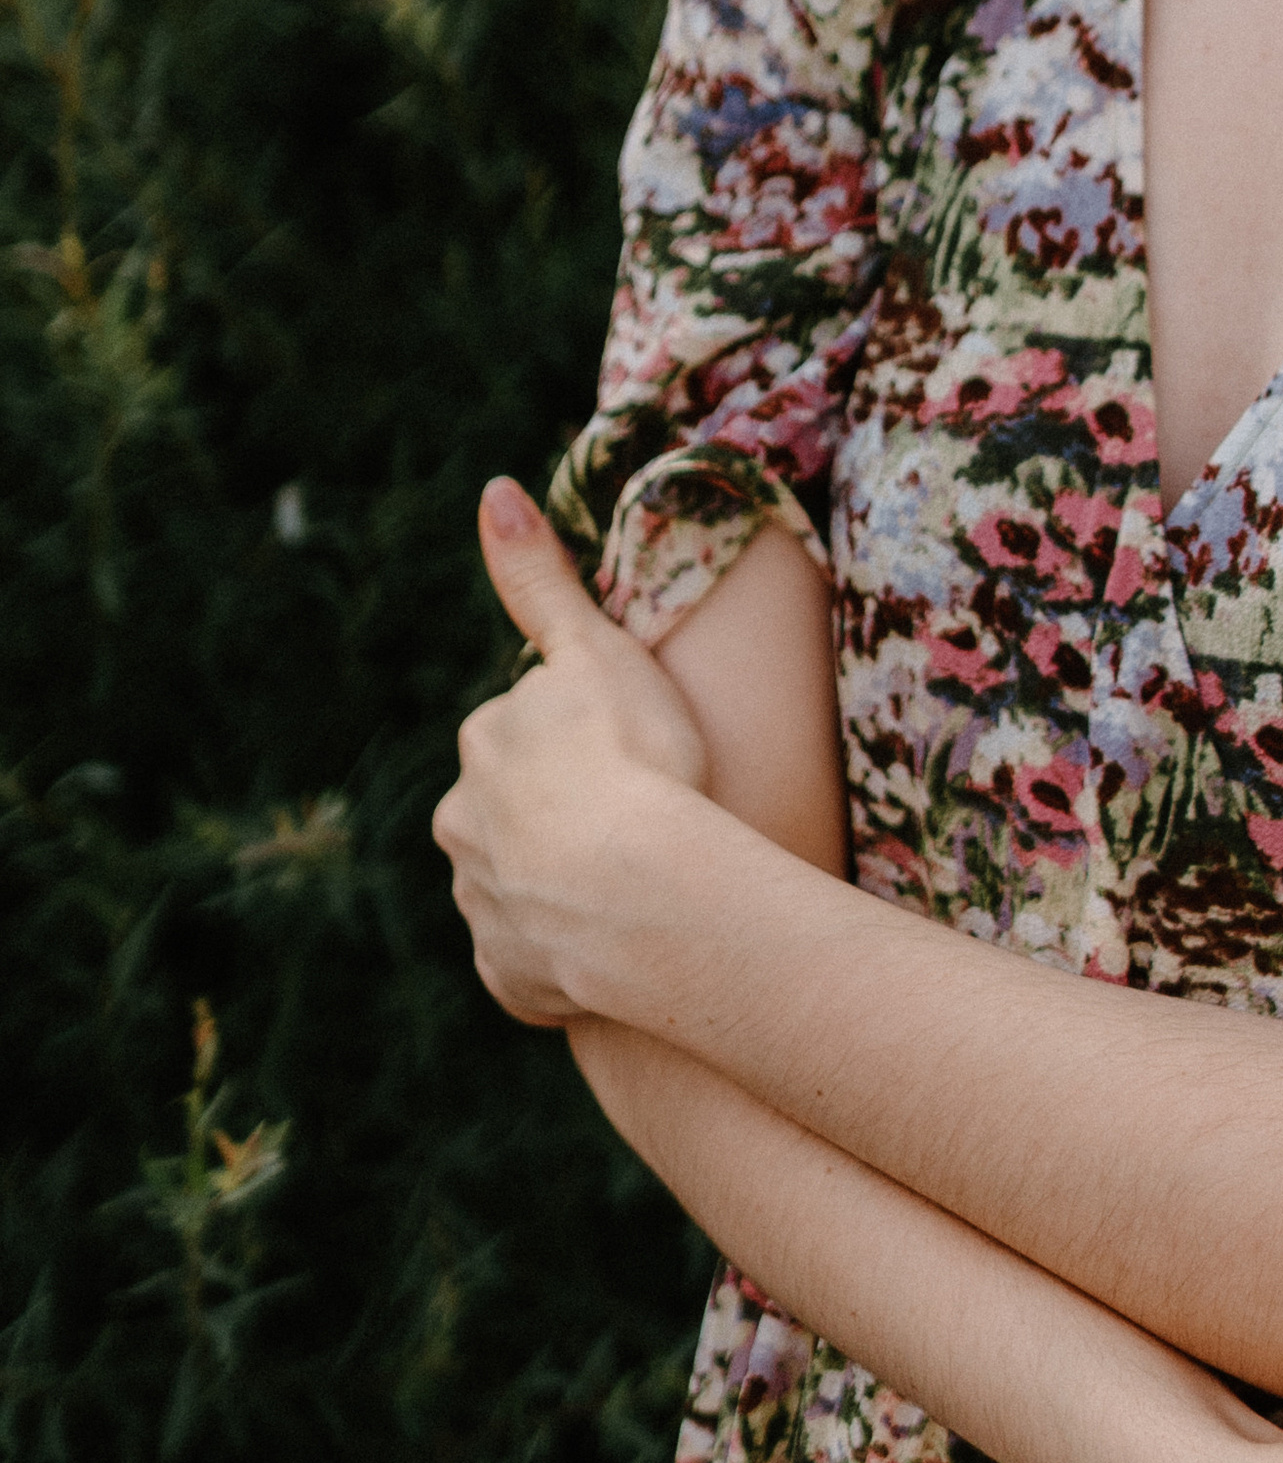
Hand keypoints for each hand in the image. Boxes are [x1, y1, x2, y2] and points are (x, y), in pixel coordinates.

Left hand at [430, 480, 710, 1025]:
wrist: (639, 896)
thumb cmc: (634, 761)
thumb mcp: (595, 650)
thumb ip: (540, 578)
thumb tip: (493, 486)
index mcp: (484, 748)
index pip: (526, 733)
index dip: (582, 740)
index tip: (630, 752)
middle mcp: (463, 827)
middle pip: (510, 810)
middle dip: (558, 814)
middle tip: (639, 817)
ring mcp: (483, 907)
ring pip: (519, 884)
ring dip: (562, 883)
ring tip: (636, 885)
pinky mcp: (509, 975)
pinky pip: (535, 958)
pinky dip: (568, 952)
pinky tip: (618, 946)